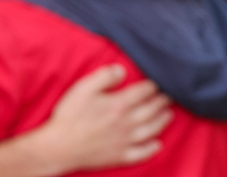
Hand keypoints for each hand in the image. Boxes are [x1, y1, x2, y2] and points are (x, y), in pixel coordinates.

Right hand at [37, 65, 171, 170]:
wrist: (56, 148)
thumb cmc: (68, 116)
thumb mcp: (83, 88)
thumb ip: (105, 76)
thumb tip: (122, 70)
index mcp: (119, 105)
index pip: (145, 91)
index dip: (155, 84)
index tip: (162, 79)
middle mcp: (127, 123)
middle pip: (152, 109)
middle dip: (163, 100)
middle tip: (171, 94)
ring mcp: (124, 141)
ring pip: (152, 130)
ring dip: (163, 120)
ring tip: (169, 114)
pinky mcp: (119, 157)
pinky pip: (141, 154)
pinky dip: (152, 149)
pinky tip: (158, 144)